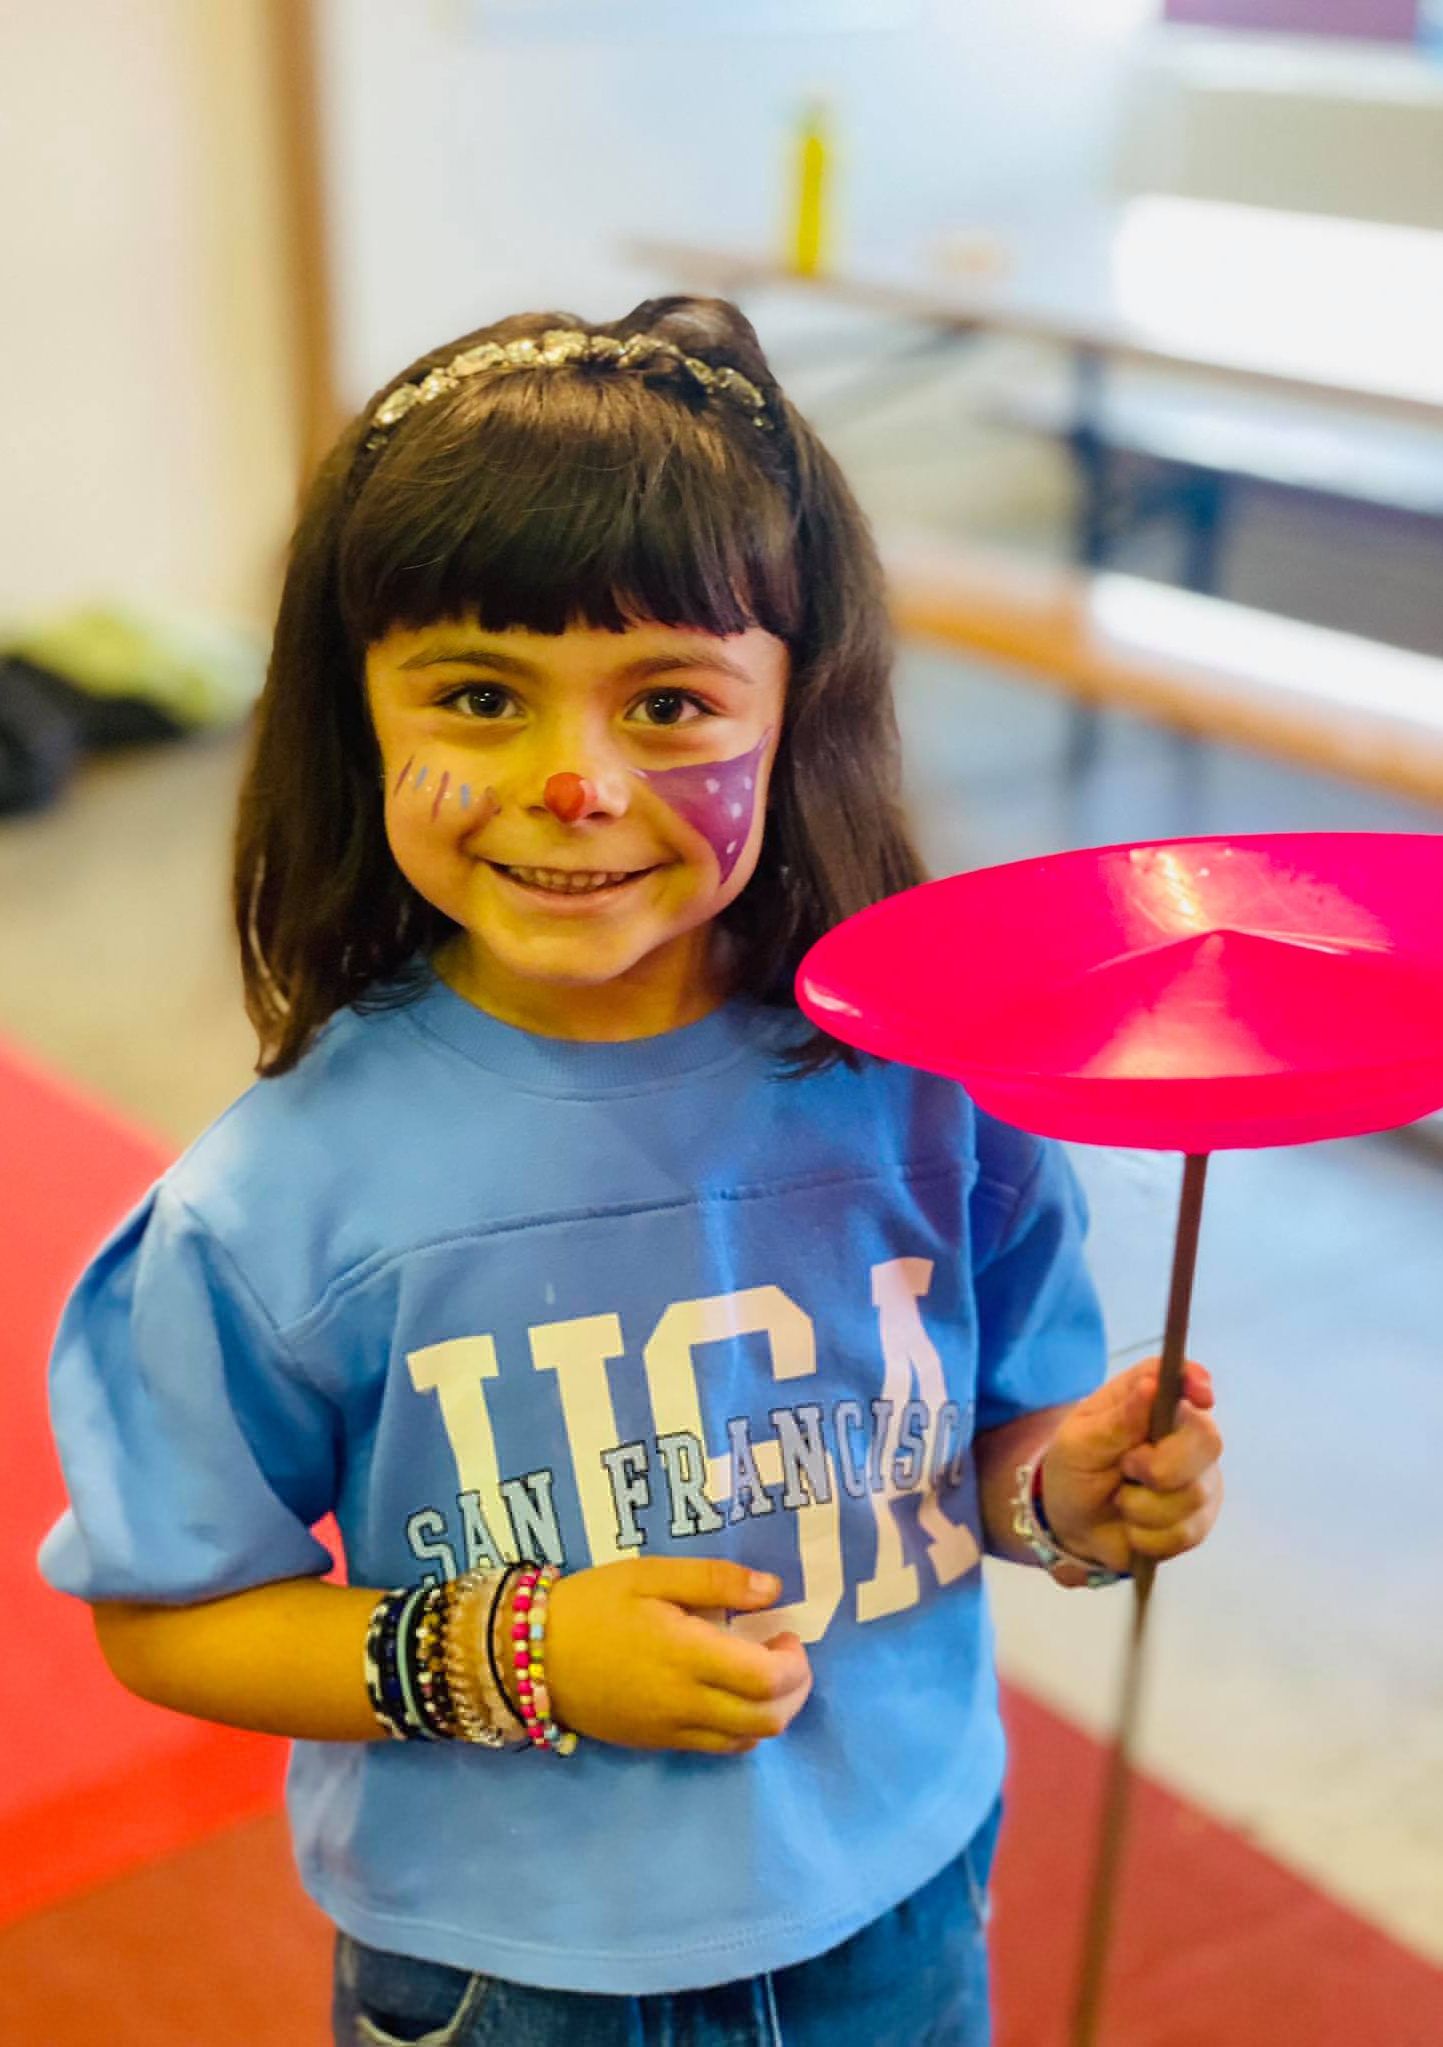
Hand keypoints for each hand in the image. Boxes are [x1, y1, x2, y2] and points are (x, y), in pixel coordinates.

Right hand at [539, 1558, 812, 1755]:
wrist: (530, 1655)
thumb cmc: (593, 1605)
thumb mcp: (651, 1575)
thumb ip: (715, 1581)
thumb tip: (773, 1590)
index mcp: (688, 1657)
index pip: (768, 1679)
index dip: (794, 1661)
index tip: (784, 1632)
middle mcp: (687, 1705)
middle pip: (769, 1719)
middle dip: (795, 1690)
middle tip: (784, 1653)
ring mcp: (672, 1732)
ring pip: (748, 1741)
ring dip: (773, 1712)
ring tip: (762, 1673)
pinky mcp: (658, 1745)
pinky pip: (718, 1748)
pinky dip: (743, 1728)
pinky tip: (730, 1695)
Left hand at [1040, 1358, 1223, 1576]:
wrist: (1073, 1526)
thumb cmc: (1076, 1470)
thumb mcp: (1080, 1443)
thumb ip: (1117, 1420)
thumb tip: (1151, 1385)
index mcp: (1151, 1401)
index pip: (1185, 1378)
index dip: (1197, 1382)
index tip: (1199, 1396)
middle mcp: (1184, 1433)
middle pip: (1207, 1440)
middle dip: (1161, 1466)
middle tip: (1126, 1469)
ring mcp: (1198, 1476)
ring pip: (1195, 1494)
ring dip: (1143, 1507)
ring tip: (1121, 1500)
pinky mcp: (1200, 1518)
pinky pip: (1186, 1531)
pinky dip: (1148, 1535)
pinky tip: (1133, 1527)